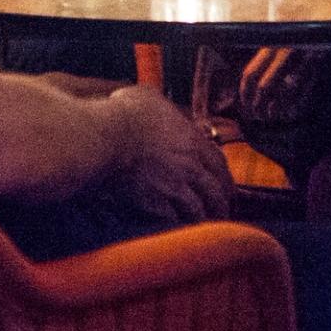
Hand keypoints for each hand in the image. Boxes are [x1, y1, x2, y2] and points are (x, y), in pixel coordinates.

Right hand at [93, 86, 231, 225]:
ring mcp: (175, 186)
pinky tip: (176, 231)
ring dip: (202, 220)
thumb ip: (158, 105)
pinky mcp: (157, 204)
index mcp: (191, 140)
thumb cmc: (122, 114)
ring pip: (199, 211)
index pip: (219, 163)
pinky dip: (177, 228)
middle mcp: (190, 165)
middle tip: (221, 213)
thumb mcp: (146, 98)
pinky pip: (175, 221)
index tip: (226, 187)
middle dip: (221, 205)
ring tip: (201, 228)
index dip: (225, 178)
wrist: (105, 138)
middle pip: (216, 192)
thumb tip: (153, 104)